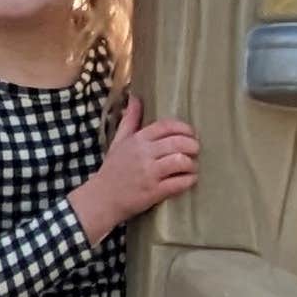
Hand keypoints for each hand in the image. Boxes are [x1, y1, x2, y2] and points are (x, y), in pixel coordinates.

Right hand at [71, 101, 201, 241]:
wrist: (102, 199)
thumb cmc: (113, 169)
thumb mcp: (119, 141)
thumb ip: (130, 119)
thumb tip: (135, 97)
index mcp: (137, 140)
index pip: (166, 126)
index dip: (184, 128)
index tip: (191, 133)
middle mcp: (144, 154)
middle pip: (178, 143)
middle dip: (193, 145)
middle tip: (195, 150)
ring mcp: (149, 173)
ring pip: (181, 161)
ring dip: (192, 164)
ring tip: (192, 166)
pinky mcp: (154, 192)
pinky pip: (179, 183)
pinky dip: (189, 180)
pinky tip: (189, 179)